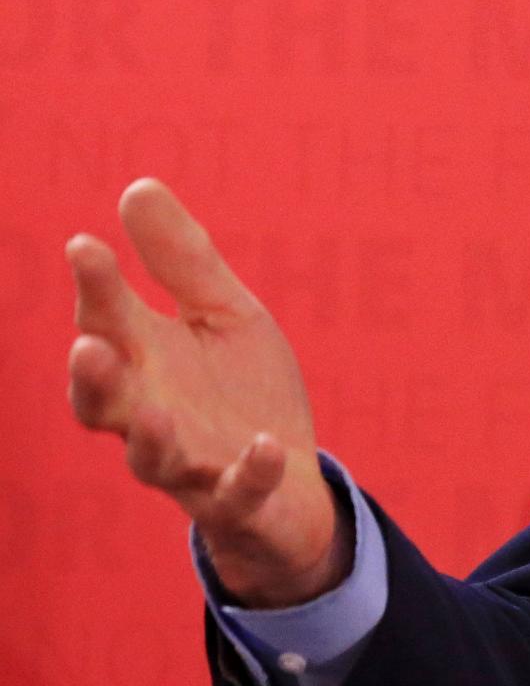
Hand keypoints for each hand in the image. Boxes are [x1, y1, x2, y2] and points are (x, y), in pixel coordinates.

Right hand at [64, 179, 344, 607]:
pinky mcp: (237, 500)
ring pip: (149, 459)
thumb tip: (137, 186)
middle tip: (88, 346)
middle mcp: (150, 416)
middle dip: (93, 377)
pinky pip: (237, 492)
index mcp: (144, 364)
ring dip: (150, 437)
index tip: (85, 244)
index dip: (94, 288)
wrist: (288, 480)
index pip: (107, 323)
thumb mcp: (224, 314)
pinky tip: (262, 446)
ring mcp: (190, 464)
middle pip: (105, 400)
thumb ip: (182, 261)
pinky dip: (248, 472)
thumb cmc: (242, 390)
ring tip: (157, 411)